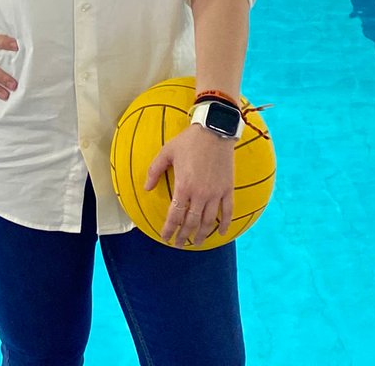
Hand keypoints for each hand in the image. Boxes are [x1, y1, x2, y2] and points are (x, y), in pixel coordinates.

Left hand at [144, 125, 234, 245]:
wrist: (214, 130)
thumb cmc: (189, 141)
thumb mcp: (167, 152)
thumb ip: (155, 170)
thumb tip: (147, 188)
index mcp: (184, 186)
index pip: (175, 215)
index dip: (169, 229)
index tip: (165, 238)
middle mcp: (200, 194)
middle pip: (191, 222)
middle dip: (183, 236)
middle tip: (179, 244)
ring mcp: (215, 193)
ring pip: (208, 221)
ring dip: (202, 234)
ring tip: (196, 242)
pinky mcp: (227, 189)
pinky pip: (228, 211)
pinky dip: (224, 224)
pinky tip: (221, 233)